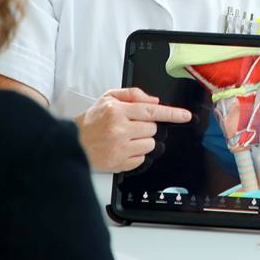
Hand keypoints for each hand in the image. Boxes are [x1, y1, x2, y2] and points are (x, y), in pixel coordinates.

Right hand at [76, 87, 190, 172]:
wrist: (73, 142)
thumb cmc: (92, 120)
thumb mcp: (109, 98)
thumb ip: (133, 95)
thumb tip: (155, 102)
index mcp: (117, 111)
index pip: (152, 111)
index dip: (172, 113)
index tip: (186, 116)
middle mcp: (120, 130)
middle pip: (153, 129)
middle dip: (147, 126)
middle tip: (132, 126)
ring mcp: (120, 149)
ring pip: (150, 144)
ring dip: (143, 140)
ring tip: (127, 137)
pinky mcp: (120, 164)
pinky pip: (142, 158)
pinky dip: (136, 153)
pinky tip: (123, 148)